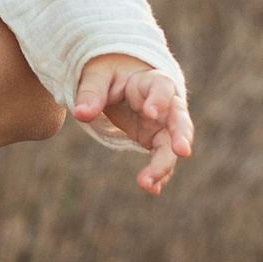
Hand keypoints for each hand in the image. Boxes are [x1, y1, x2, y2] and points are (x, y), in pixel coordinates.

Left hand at [72, 54, 193, 193]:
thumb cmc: (109, 73)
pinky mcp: (154, 139)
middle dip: (181, 135)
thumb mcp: (97, 76)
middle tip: (182, 151)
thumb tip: (80, 114)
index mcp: (150, 81)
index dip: (159, 100)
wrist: (116, 79)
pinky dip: (158, 174)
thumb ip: (91, 93)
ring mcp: (161, 125)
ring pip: (171, 145)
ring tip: (147, 183)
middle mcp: (164, 104)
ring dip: (164, 165)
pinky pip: (161, 158)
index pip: (162, 87)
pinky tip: (151, 189)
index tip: (151, 113)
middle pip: (179, 119)